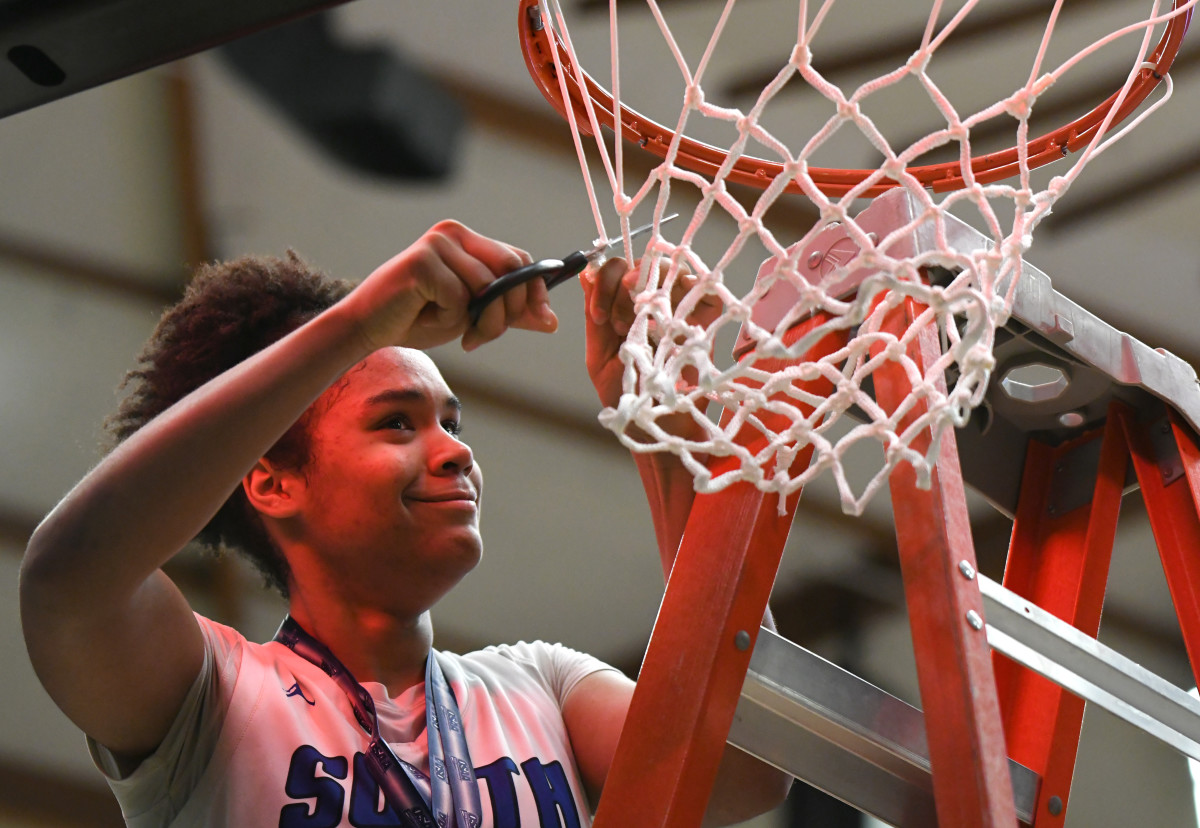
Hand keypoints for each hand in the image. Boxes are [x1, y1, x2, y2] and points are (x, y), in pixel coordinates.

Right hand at [345, 220, 558, 352]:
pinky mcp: (422, 261)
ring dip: (478, 321)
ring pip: (488, 287)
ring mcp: (437, 243)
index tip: (543, 319)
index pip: (520, 258)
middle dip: (509, 311)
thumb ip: (509, 313)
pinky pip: (458, 298)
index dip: (536, 291)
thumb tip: (552, 321)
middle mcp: (454, 233)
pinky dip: (448, 319)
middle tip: (483, 336)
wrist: (367, 327)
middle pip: (511, 269)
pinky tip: (425, 316)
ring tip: (452, 329)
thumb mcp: (473, 317)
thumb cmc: (419, 318)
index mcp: (468, 240)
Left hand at [581, 257, 720, 435]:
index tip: (599, 317)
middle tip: (620, 324)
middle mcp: (652, 304)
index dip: (603, 284)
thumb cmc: (631, 398)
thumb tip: (586, 274)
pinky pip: (702, 288)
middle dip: (621, 288)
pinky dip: (685, 291)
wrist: (658, 426)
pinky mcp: (705, 318)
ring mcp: (679, 308)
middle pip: (640, 264)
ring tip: (642, 325)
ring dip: (649, 289)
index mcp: (625, 309)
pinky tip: (668, 318)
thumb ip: (593, 316)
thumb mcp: (601, 356)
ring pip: (669, 269)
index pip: (614, 272)